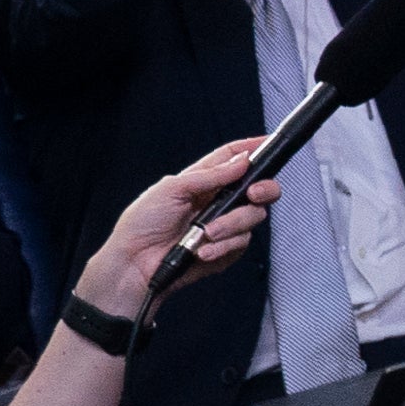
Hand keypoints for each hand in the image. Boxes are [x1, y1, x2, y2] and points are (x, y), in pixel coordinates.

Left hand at [92, 133, 277, 308]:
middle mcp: (217, 202)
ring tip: (206, 233)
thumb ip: (210, 175)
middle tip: (254, 193)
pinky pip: (241, 243)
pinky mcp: (226, 249)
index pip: (234, 159)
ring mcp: (224, 226)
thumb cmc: (142, 224)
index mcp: (203, 181)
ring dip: (230, 225)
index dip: (254, 148)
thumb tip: (241, 161)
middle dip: (263, 189)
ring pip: (252, 217)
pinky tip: (203, 250)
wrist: (135, 263)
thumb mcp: (172, 189)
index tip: (269, 142)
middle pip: (258, 188)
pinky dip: (223, 246)